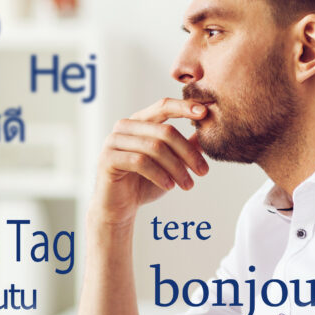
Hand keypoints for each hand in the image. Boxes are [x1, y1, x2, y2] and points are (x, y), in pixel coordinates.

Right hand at [90, 98, 209, 225]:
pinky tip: (169, 186)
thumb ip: (185, 147)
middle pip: (165, 131)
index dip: (184, 107)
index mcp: (139, 121)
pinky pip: (140, 161)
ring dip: (177, 168)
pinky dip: (159, 174)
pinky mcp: (108, 158)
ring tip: (188, 185)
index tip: (206, 112)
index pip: (163, 106)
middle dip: (188, 153)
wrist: (119, 208)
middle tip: (203, 172)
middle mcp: (125, 126)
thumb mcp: (171, 164)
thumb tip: (207, 133)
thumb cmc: (144, 183)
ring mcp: (113, 141)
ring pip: (155, 147)